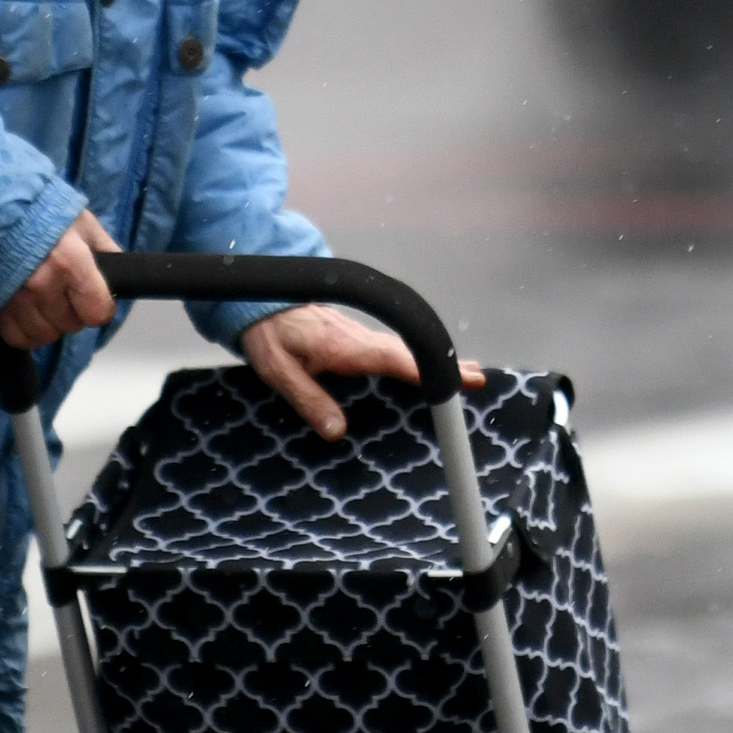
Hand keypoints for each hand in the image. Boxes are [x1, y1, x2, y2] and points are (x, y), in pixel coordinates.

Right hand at [0, 212, 118, 349]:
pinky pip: (18, 338)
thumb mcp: (81, 221)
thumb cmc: (39, 211)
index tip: (95, 298)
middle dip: (74, 312)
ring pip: (46, 335)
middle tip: (66, 292)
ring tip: (46, 301)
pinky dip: (27, 332)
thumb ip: (104, 248)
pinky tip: (29, 314)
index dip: (100, 306)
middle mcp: (43, 284)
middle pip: (72, 325)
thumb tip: (120, 273)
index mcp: (70, 261)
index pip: (97, 312)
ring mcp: (16, 298)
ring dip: (50, 323)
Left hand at [239, 304, 478, 438]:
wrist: (255, 301)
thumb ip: (308, 399)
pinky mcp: (353, 336)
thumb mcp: (278, 371)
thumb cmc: (266, 334)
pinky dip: (414, 357)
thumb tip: (337, 432)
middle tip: (477, 379)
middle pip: (408, 353)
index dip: (424, 371)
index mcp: (344, 345)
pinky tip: (419, 367)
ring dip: (432, 361)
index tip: (454, 380)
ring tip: (465, 374)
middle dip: (443, 366)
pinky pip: (390, 348)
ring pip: (402, 349)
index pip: (393, 359)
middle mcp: (358, 337)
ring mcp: (358, 335)